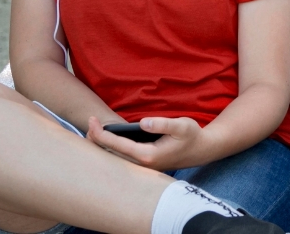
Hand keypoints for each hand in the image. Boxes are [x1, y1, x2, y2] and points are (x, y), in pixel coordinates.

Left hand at [87, 116, 212, 170]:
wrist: (201, 150)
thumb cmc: (191, 136)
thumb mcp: (182, 125)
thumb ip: (163, 123)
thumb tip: (143, 122)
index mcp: (147, 155)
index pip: (116, 145)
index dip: (100, 133)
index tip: (92, 120)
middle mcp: (141, 165)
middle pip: (109, 155)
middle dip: (95, 140)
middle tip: (88, 124)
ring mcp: (141, 168)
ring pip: (113, 159)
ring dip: (101, 146)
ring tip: (92, 132)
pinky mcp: (142, 166)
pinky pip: (120, 160)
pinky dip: (109, 150)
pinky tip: (106, 141)